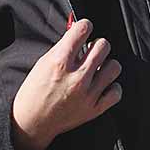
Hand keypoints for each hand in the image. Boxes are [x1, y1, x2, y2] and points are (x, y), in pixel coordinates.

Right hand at [11, 19, 121, 149]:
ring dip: (106, 65)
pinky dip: (111, 88)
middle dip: (97, 45)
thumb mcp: (42, 63)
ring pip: (114, 67)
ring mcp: (88, 94)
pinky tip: (102, 86)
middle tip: (90, 52)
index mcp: (60, 62)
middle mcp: (77, 76)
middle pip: (104, 45)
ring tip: (97, 69)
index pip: (82, 29)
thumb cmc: (34, 92)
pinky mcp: (94, 109)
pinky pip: (116, 92)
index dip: (84, 26)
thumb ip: (62, 48)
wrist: (33, 123)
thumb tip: (78, 33)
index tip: (84, 30)